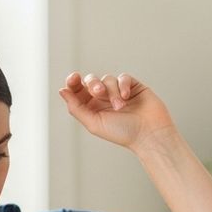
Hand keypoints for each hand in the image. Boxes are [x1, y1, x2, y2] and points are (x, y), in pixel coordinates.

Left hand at [58, 72, 175, 150]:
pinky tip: (126, 96)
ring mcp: (118, 91)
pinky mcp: (133, 86)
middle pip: (91, 80)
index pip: (78, 90)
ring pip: (108, 79)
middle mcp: (104, 98)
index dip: (73, 81)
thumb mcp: (94, 123)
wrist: (149, 133)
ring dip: (111, 91)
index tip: (73, 78)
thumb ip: (76, 107)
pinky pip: (123, 77)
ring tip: (120, 106)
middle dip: (93, 84)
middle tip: (98, 92)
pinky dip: (122, 85)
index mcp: (92, 108)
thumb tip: (62, 90)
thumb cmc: (122, 133)